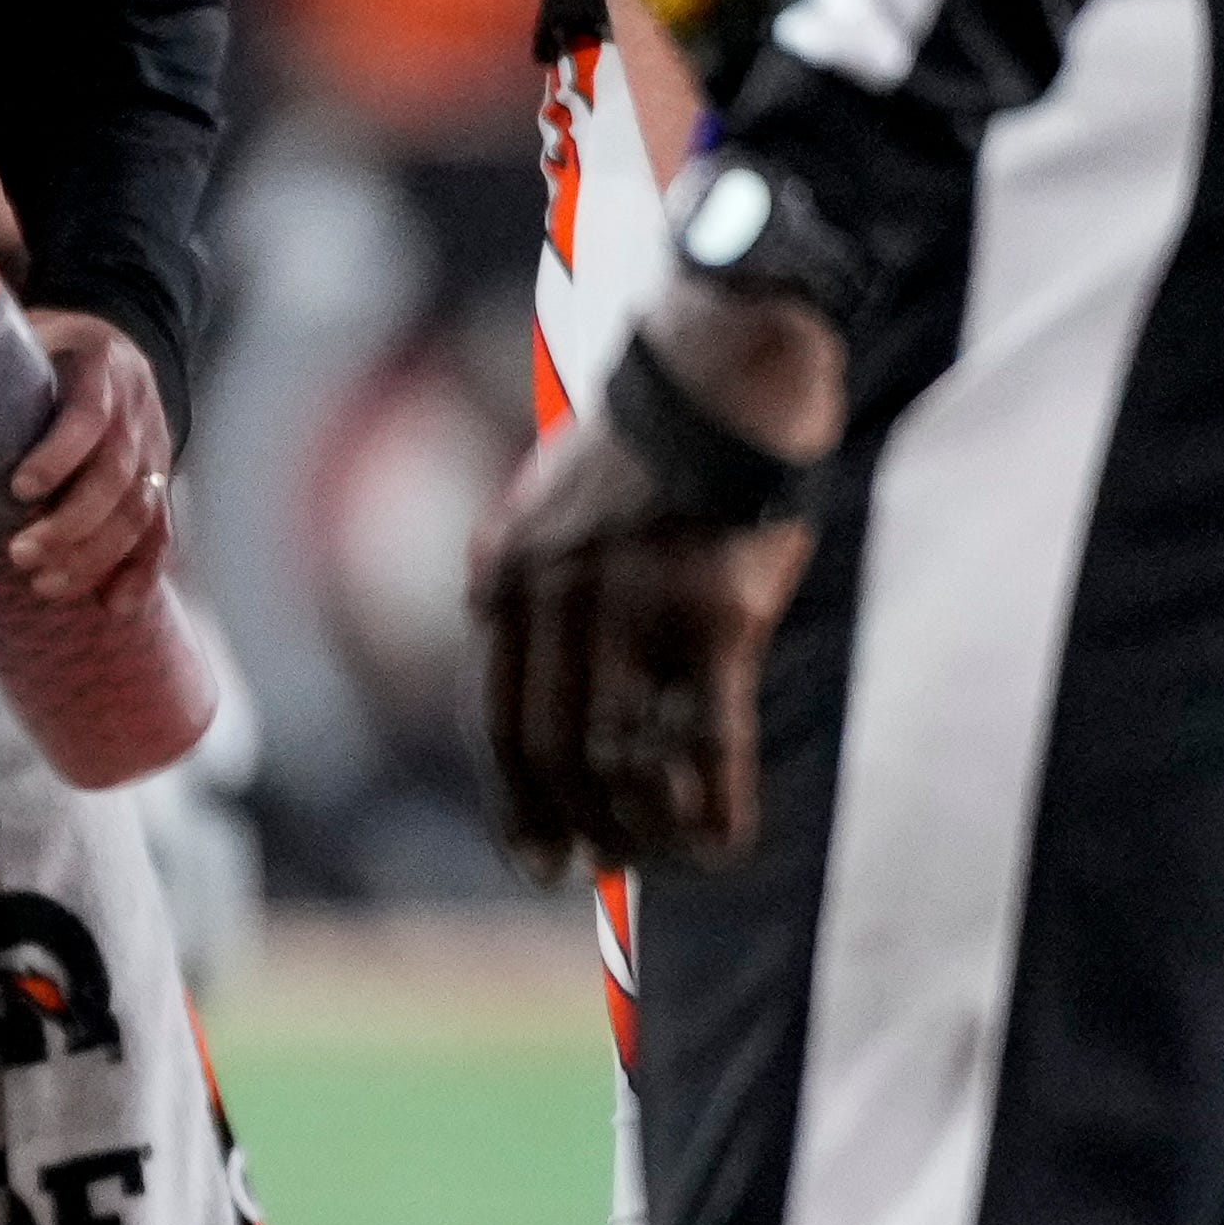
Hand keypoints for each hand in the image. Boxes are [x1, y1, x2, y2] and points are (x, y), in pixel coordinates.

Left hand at [0, 308, 178, 609]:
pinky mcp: (158, 481)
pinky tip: (116, 606)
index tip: (18, 489)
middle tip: (20, 556)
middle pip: (116, 475)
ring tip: (47, 586)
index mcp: (97, 365)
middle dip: (70, 524)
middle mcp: (134, 406)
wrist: (109, 345)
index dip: (59, 456)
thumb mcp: (20, 340)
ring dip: (95, 557)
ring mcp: (153, 446)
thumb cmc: (44, 352)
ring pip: (139, 510)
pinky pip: (160, 530)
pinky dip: (142, 572)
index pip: (89, 416)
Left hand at [469, 278, 836, 871]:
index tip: (541, 863)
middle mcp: (557, 598)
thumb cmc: (651, 436)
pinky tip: (725, 841)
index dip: (520, 807)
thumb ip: (535, 583)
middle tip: (616, 868)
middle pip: (556, 755)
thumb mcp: (553, 503)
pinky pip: (707, 741)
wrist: (725, 356)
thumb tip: (534, 673)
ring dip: (650, 828)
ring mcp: (633, 607)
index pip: (498, 724)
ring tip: (675, 858)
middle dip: (585, 829)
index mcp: (509, 574)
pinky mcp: (712, 612)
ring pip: (626, 760)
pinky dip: (714, 806)